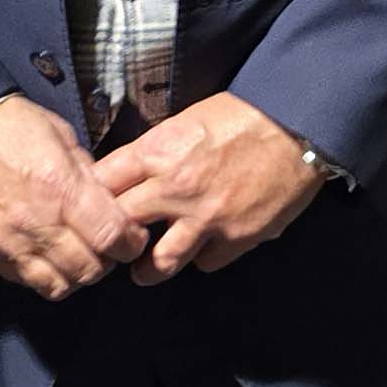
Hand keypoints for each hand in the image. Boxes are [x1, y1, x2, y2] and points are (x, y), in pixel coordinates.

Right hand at [0, 95, 146, 301]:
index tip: (131, 235)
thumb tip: (110, 201)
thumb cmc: (7, 127)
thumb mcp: (60, 135)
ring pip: (59, 286)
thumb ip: (88, 174)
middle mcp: (35, 222)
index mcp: (60, 188)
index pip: (112, 237)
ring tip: (75, 254)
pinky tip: (43, 252)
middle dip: (107, 261)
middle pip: (90, 271)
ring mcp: (7, 243)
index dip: (130, 242)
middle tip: (104, 246)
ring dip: (75, 275)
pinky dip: (42, 273)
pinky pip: (25, 280)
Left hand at [90, 92, 326, 284]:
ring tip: (142, 272)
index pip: (103, 183)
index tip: (90, 209)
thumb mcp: (185, 120)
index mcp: (158, 151)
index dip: (91, 199)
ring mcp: (206, 217)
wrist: (296, 124)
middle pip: (121, 226)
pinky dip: (201, 257)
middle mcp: (175, 188)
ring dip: (147, 269)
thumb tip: (131, 176)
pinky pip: (205, 262)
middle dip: (111, 239)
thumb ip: (155, 151)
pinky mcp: (236, 236)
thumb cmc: (242, 115)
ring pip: (159, 262)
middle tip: (108, 247)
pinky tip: (201, 249)